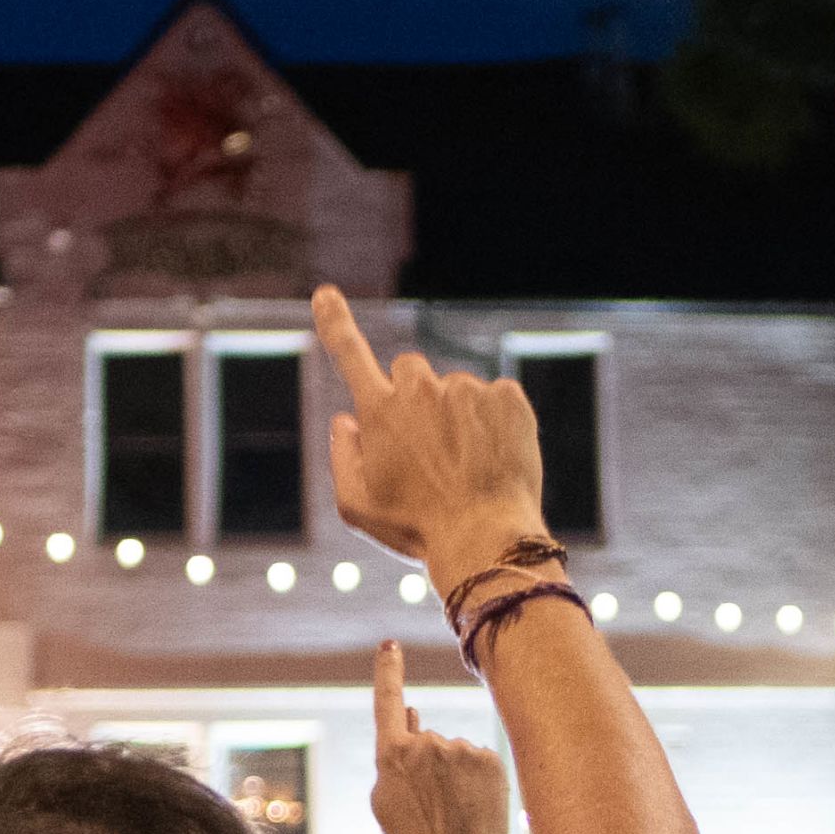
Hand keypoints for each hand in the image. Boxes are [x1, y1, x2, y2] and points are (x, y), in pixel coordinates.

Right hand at [313, 285, 545, 588]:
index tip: (326, 294)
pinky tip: (494, 458)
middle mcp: (421, 390)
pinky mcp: (508, 398)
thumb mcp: (357, 506)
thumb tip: (346, 419)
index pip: (350, 354)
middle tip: (427, 444)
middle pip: (410, 369)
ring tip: (466, 466)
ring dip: (457, 415)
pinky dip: (495, 422)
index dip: (336, 323)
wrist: (484, 539)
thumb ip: (342, 456)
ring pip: (456, 389)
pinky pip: (496, 397)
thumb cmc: (416, 527)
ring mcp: (467, 390)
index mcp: (380, 411)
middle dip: (414, 395)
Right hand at [371, 643, 509, 833]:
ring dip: (457, 775)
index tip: (390, 645)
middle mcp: (426, 743)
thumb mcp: (387, 802)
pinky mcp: (490, 759)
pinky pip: (482, 762)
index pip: (387, 700)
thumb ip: (395, 755)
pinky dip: (480, 781)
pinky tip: (476, 808)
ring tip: (455, 814)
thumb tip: (412, 710)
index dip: (389, 671)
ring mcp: (460, 749)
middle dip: (429, 765)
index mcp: (391, 754)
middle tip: (432, 808)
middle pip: (427, 741)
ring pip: (456, 754)